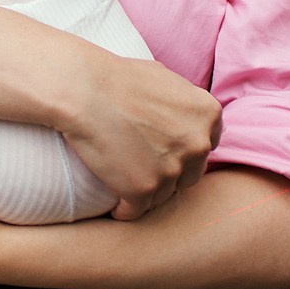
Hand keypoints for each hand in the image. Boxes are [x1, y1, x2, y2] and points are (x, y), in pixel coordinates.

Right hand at [61, 50, 219, 219]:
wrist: (81, 89)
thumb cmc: (116, 78)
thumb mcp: (165, 78)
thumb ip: (184, 104)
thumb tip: (190, 117)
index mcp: (207, 115)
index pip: (205, 146)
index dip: (183, 150)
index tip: (163, 149)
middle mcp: (197, 144)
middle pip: (190, 173)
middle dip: (169, 172)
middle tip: (142, 165)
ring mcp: (172, 169)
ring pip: (164, 194)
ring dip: (148, 191)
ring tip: (125, 182)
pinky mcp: (143, 189)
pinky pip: (137, 211)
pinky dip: (125, 209)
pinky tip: (115, 204)